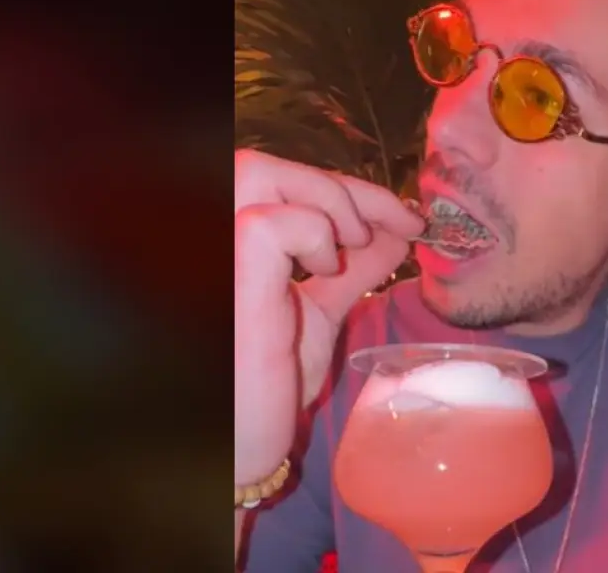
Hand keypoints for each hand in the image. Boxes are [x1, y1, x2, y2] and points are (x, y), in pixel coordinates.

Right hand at [234, 149, 423, 485]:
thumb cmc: (268, 381)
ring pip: (260, 173)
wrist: (242, 445)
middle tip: (393, 223)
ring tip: (352, 251)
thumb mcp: (318, 308)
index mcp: (225, 239)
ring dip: (327, 201)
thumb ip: (350, 266)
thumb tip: (395, 229)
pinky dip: (314, 233)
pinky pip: (271, 223)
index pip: (274, 176)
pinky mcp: (230, 280)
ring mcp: (211, 252)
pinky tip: (325, 271)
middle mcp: (206, 235)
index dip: (342, 185)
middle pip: (260, 162)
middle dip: (340, 186)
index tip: (401, 213)